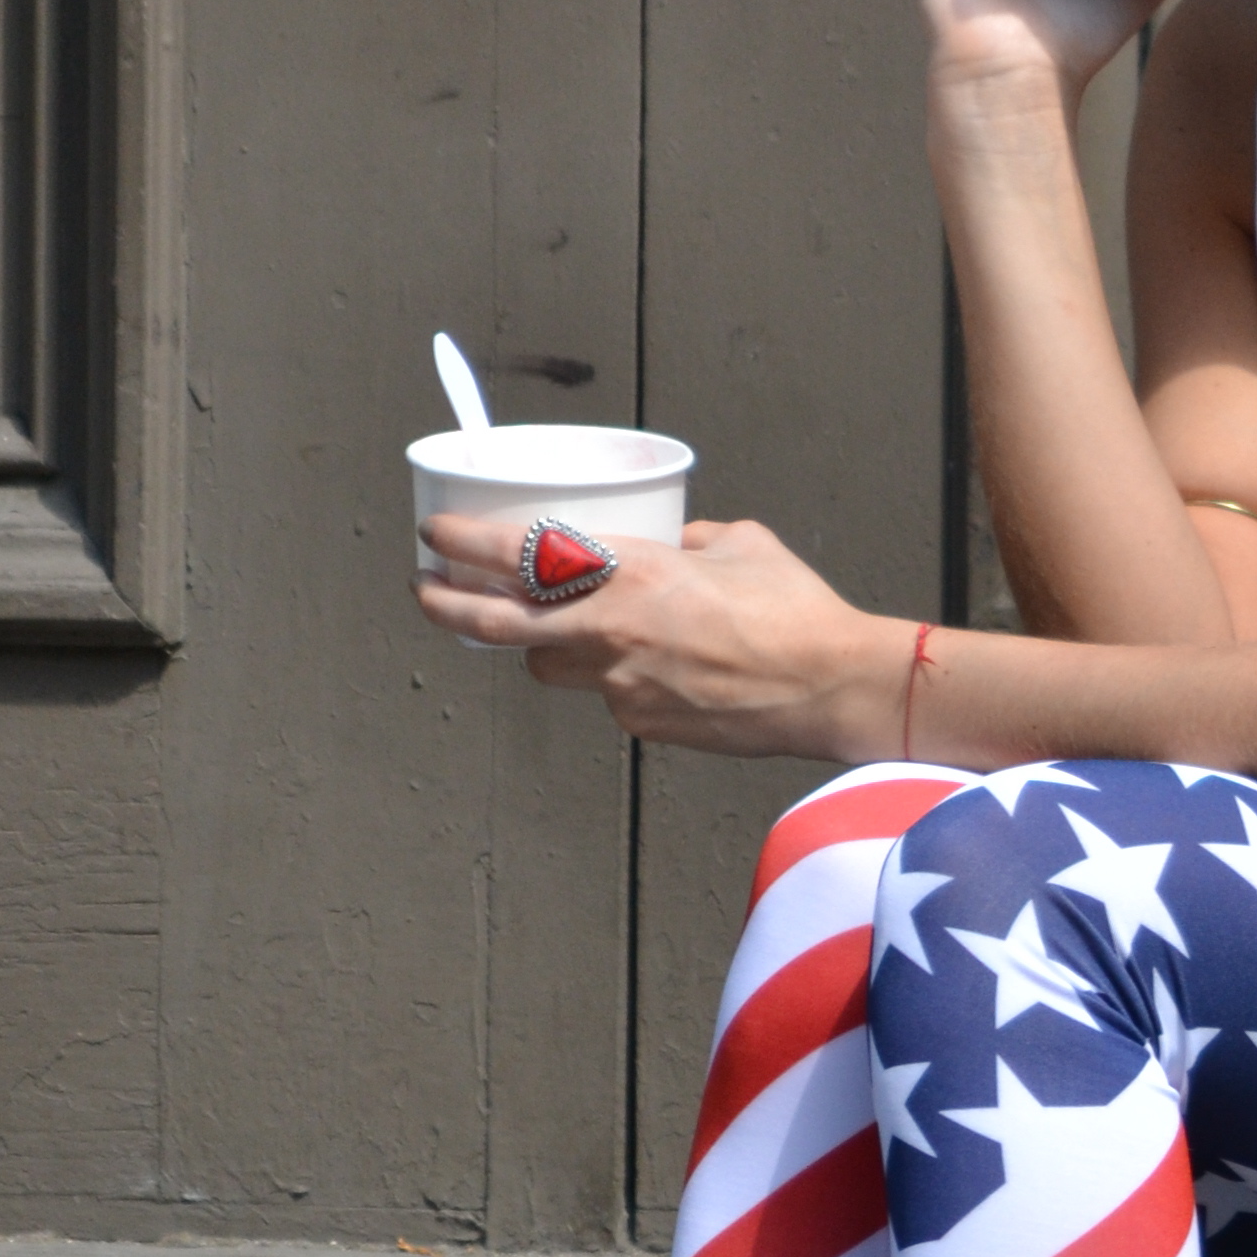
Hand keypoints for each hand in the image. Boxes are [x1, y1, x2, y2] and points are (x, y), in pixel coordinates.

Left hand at [415, 511, 899, 755]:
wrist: (833, 686)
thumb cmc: (796, 610)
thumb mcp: (738, 544)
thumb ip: (691, 539)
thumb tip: (677, 543)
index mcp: (631, 570)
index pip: (519, 555)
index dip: (464, 543)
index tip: (436, 533)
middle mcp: (611, 629)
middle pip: (498, 625)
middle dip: (447, 606)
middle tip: (424, 589)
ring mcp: (621, 684)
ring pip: (549, 667)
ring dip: (543, 647)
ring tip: (559, 631)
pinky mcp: (642, 723)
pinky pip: (608, 696)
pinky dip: (618, 679)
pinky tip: (665, 669)